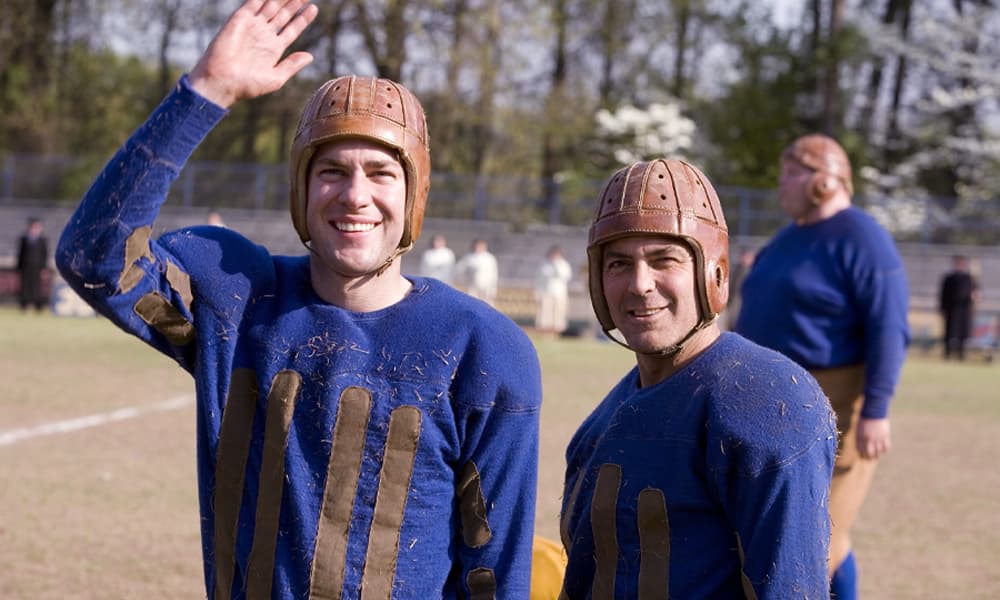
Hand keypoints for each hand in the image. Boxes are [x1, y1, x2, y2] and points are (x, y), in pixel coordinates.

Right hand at [189, 0, 318, 107]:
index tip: (314, 8)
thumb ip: (292, 65)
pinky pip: (253, 2)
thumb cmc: (248, 85)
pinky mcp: (240, 19)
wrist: (223, 81)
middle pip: (283, 14)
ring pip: (271, 6)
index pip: (291, 29)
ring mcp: (252, 26)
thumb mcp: (276, 78)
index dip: (302, 19)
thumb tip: (310, 56)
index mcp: (273, 49)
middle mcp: (263, 35)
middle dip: (294, 3)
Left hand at [856, 417, 890, 459]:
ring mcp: (877, 437)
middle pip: (869, 453)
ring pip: (878, 452)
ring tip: (877, 456)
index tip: (863, 457)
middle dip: (869, 458)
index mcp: (860, 436)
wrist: (874, 411)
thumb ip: (860, 437)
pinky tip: (883, 450)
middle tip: (870, 459)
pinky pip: (886, 447)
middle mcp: (868, 438)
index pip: (860, 450)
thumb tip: (861, 447)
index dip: (862, 455)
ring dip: (877, 455)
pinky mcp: (885, 435)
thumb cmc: (865, 419)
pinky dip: (884, 450)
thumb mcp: (859, 428)